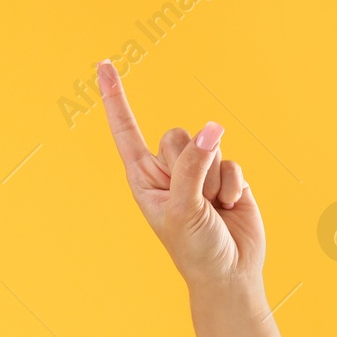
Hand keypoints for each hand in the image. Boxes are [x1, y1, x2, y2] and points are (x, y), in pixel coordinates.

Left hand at [97, 59, 264, 290]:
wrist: (229, 273)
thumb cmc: (194, 248)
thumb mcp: (185, 208)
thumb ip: (194, 166)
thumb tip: (212, 129)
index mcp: (143, 178)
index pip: (125, 130)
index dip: (115, 97)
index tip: (103, 64)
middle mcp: (168, 170)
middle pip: (177, 134)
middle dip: (190, 164)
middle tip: (193, 199)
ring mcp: (198, 170)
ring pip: (209, 144)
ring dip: (214, 178)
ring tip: (211, 207)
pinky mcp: (227, 174)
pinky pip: (234, 160)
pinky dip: (234, 186)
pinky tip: (229, 207)